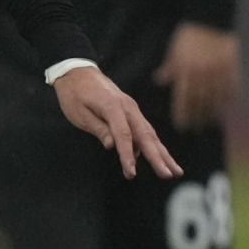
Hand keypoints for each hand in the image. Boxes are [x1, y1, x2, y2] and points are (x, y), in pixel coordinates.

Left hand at [53, 65, 182, 179]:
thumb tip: (113, 146)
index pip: (123, 135)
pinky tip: (157, 159)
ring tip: (175, 171)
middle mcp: (128, 107)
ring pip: (150, 134)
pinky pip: (144, 130)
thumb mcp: (79, 113)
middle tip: (169, 175)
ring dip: (163, 153)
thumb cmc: (74, 94)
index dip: (128, 156)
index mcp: (112, 106)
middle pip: (146, 135)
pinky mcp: (131, 111)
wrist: (78, 72)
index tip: (131, 173)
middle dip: (158, 157)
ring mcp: (132, 109)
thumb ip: (98, 128)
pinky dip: (152, 145)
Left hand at [154, 22, 240, 130]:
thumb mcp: (174, 52)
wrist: (209, 19)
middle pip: (200, 102)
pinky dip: (228, 100)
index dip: (183, 114)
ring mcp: (219, 71)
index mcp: (187, 71)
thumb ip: (170, 69)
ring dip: (212, 113)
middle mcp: (203, 74)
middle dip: (196, 117)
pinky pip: (231, 89)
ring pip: (217, 98)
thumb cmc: (187, 36)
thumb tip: (159, 80)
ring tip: (208, 122)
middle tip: (194, 128)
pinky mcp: (232, 67)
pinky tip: (224, 108)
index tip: (181, 125)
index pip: (184, 99)